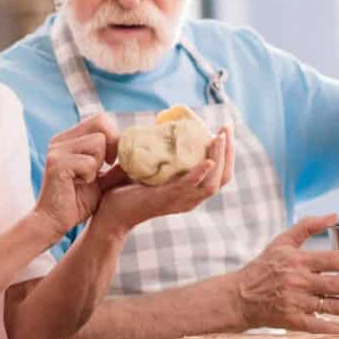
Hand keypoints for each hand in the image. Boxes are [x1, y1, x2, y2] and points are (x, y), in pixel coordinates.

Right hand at [33, 115, 119, 238]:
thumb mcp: (101, 180)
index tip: (113, 160)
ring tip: (86, 179)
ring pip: (97, 142)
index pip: (100, 120)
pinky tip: (79, 185)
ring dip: (98, 165)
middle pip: (101, 123)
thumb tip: (138, 156)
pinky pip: (88, 162)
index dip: (114, 137)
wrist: (54, 222)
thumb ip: (114, 166)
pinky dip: (90, 176)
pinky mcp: (56, 164)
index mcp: (69, 139)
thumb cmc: (76, 202)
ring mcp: (57, 150)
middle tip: (106, 166)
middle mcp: (60, 140)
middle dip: (112, 145)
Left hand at [92, 126, 233, 237]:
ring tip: (219, 137)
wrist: (110, 212)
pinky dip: (200, 174)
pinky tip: (208, 161)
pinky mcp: (165, 200)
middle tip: (227, 126)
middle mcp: (191, 200)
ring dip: (219, 158)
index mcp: (191, 193)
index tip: (227, 128)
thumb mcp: (154, 170)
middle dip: (229, 150)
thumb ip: (164, 155)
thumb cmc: (129, 190)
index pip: (222, 174)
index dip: (228, 152)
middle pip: (223, 178)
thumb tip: (166, 127)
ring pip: (212, 184)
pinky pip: (188, 187)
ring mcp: (180, 201)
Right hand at [232, 215, 338, 333]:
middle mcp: (298, 282)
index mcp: (297, 260)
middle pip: (338, 285)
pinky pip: (322, 327)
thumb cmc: (263, 267)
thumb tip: (333, 215)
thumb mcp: (281, 241)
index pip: (333, 260)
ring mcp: (296, 303)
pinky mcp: (294, 321)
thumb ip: (307, 226)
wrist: (239, 296)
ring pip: (334, 307)